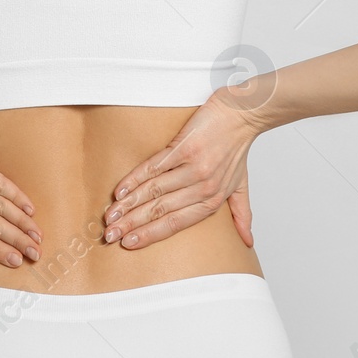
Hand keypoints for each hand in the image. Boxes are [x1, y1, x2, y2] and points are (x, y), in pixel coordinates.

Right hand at [101, 88, 261, 249]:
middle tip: (110, 234)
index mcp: (213, 200)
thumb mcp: (241, 185)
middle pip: (160, 210)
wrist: (242, 114)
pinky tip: (120, 190)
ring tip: (110, 215)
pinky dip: (134, 180)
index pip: (176, 223)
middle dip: (132, 224)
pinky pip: (154, 168)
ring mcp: (193, 167)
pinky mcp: (184, 147)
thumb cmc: (238, 148)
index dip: (150, 235)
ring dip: (128, 205)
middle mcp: (203, 187)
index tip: (128, 243)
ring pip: (154, 191)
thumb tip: (248, 242)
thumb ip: (241, 213)